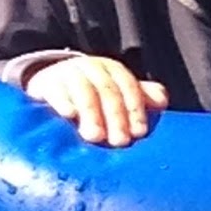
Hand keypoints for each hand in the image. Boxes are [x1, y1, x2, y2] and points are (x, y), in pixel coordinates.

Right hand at [25, 55, 168, 146]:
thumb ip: (139, 97)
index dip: (135, 108)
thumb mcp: (116, 92)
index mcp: (113, 70)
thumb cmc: (91, 91)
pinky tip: (69, 115)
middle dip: (116, 116)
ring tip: (95, 136)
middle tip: (119, 141)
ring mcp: (69, 74)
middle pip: (108, 91)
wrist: (50, 80)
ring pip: (84, 91)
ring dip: (91, 113)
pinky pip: (56, 91)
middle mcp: (93, 68)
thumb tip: (163, 102)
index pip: (128, 86)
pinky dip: (63, 101)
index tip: (139, 132)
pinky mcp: (47, 83)